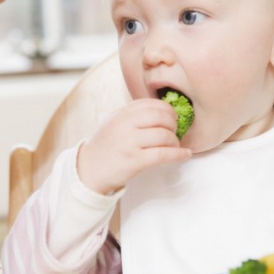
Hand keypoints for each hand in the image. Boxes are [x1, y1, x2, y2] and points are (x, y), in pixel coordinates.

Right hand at [77, 98, 191, 194]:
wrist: (88, 170)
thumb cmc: (105, 147)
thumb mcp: (114, 122)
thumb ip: (133, 114)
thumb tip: (163, 111)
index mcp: (121, 114)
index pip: (151, 104)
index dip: (167, 110)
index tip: (173, 117)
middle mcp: (124, 125)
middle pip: (161, 117)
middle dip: (173, 124)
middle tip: (175, 132)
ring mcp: (129, 142)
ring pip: (164, 135)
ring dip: (175, 141)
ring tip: (174, 146)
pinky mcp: (134, 161)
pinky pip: (163, 154)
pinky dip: (178, 154)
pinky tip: (185, 155)